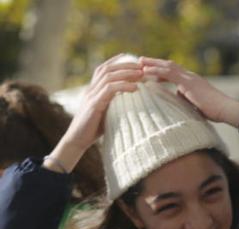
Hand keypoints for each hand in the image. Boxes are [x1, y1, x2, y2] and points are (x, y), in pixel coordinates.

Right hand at [48, 54, 141, 171]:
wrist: (77, 140)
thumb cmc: (94, 129)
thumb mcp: (107, 112)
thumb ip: (115, 103)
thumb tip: (133, 101)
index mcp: (93, 90)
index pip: (103, 69)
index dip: (117, 61)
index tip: (133, 59)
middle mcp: (91, 90)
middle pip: (107, 69)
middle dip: (125, 65)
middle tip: (142, 65)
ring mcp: (91, 96)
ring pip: (108, 77)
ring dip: (126, 73)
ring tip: (141, 74)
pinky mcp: (94, 104)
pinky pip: (109, 90)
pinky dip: (123, 86)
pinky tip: (135, 88)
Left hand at [139, 57, 238, 125]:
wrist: (225, 109)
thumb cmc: (215, 111)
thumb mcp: (197, 105)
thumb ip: (186, 101)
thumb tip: (176, 101)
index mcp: (192, 82)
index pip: (174, 73)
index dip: (161, 71)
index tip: (150, 72)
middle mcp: (190, 76)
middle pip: (169, 66)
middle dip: (155, 63)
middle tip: (141, 61)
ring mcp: (189, 78)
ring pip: (167, 66)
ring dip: (152, 63)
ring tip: (139, 62)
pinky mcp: (188, 82)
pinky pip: (168, 73)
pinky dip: (156, 71)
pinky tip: (145, 71)